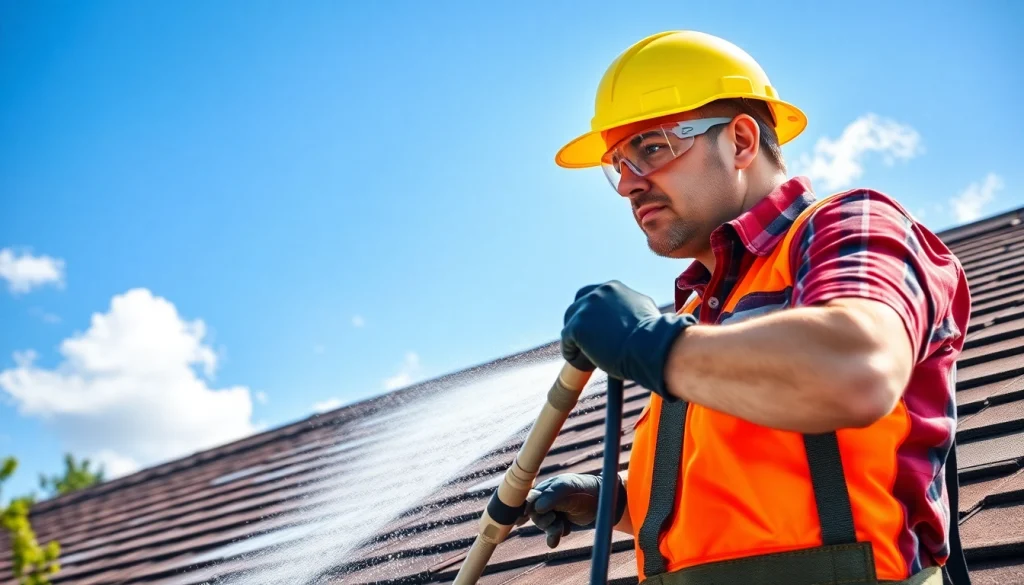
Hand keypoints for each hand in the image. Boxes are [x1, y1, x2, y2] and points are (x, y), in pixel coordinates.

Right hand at [520, 473, 625, 547]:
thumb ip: (551, 495)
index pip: (528, 500)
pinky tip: (554, 542)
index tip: (532, 515)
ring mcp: (553, 513)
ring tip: (562, 527)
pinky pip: (550, 535)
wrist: (603, 503)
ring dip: (550, 529)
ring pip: (542, 526)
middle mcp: (546, 501)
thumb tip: (536, 508)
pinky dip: (552, 538)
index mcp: (545, 488)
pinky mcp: (560, 525)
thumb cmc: (584, 490)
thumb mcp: (568, 488)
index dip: (529, 508)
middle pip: (534, 515)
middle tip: (555, 518)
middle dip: (544, 520)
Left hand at [561, 281, 695, 398]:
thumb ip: (630, 309)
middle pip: (576, 307)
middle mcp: (597, 293)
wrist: (651, 346)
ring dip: (576, 341)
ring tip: (588, 357)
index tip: (595, 329)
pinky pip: (567, 343)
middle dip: (579, 324)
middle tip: (585, 343)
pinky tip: (586, 364)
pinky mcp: (577, 327)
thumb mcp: (644, 311)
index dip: (592, 315)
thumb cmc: (654, 336)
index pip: (592, 297)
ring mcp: (585, 309)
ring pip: (570, 325)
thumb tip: (629, 321)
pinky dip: (573, 355)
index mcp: (613, 288)